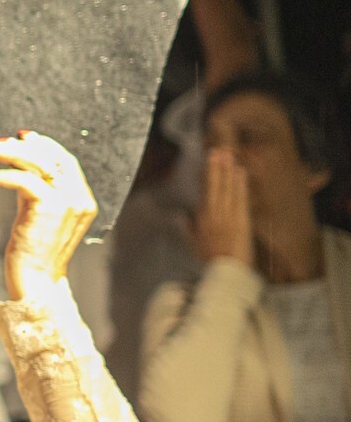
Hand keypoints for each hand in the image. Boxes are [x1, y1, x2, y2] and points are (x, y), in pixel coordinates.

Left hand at [0, 132, 97, 300]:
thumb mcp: (37, 213)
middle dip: (25, 144)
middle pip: (54, 157)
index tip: (22, 135)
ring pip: (40, 163)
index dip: (44, 145)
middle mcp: (80, 198)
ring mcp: (68, 202)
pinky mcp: (49, 207)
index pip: (66, 161)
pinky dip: (1, 175)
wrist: (36, 280)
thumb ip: (36, 189)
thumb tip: (16, 160)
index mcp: (82, 199)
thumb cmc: (32, 249)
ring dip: (11, 152)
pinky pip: (23, 179)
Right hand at [193, 146, 254, 265]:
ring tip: (228, 155)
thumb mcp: (194, 244)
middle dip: (216, 167)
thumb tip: (180, 216)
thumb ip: (188, 228)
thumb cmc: (210, 259)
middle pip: (214, 186)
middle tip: (218, 150)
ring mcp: (227, 216)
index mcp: (201, 218)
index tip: (209, 159)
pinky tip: (240, 172)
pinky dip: (239, 184)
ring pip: (226, 188)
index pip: (204, 191)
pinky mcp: (241, 220)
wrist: (226, 271)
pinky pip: (240, 198)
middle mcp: (213, 213)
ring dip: (227, 171)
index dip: (207, 174)